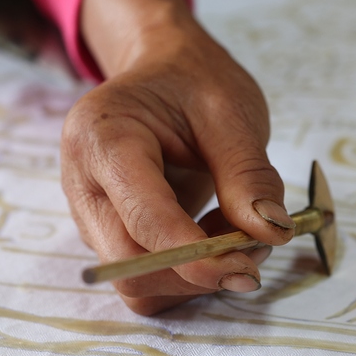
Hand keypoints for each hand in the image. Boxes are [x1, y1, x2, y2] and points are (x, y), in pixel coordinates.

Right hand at [61, 0, 294, 314]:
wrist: (163, 72)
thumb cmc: (192, 81)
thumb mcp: (231, 113)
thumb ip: (248, 174)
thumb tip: (272, 234)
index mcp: (102, 138)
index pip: (143, 219)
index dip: (196, 255)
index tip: (248, 266)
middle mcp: (83, 183)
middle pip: (129, 263)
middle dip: (196, 269)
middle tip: (251, 243)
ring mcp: (90, 214)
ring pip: (136, 282)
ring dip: (194, 274)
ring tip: (230, 226)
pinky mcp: (107, 233)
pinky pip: (144, 279)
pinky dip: (184, 274)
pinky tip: (207, 234)